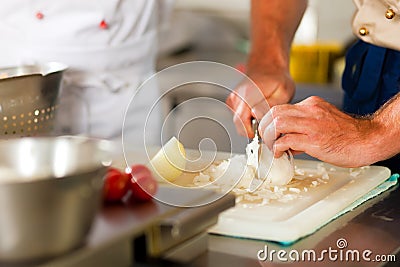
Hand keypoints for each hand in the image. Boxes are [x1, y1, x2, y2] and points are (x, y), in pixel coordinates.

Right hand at [226, 68, 294, 137]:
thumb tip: (258, 117)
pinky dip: (248, 118)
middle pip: (239, 125)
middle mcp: (236, 97)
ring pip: (239, 123)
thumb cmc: (277, 78)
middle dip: (253, 128)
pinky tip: (257, 110)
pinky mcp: (232, 102)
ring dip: (251, 123)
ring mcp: (232, 99)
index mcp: (247, 93)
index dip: (253, 132)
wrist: (268, 66)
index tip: (264, 132)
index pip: (241, 122)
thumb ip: (271, 106)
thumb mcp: (283, 92)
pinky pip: (239, 118)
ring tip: (263, 112)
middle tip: (267, 122)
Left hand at [259, 96, 384, 167]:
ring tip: (273, 147)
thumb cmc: (349, 135)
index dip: (270, 121)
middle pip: (274, 112)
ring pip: (277, 123)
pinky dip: (278, 147)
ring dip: (270, 137)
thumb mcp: (324, 122)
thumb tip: (288, 141)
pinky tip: (281, 153)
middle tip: (266, 139)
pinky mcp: (314, 140)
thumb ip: (304, 128)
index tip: (268, 132)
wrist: (369, 140)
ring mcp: (312, 124)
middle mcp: (310, 111)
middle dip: (265, 127)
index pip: (281, 108)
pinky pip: (287, 140)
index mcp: (312, 105)